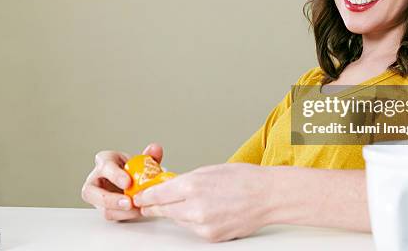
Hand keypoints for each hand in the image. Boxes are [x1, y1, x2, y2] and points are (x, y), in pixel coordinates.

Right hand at [81, 143, 163, 220]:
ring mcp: (97, 196)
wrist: (133, 180)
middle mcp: (95, 179)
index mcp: (104, 161)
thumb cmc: (133, 168)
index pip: (104, 167)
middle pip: (90, 192)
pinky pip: (112, 215)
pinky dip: (125, 216)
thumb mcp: (140, 159)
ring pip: (101, 208)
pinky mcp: (105, 209)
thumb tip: (155, 149)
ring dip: (120, 211)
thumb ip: (149, 155)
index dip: (115, 175)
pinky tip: (137, 212)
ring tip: (136, 209)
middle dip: (110, 199)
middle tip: (128, 202)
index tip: (128, 182)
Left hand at [133, 163, 272, 241]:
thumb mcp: (209, 171)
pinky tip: (206, 210)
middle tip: (149, 204)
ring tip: (190, 202)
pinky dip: (193, 221)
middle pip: (163, 210)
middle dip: (156, 206)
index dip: (145, 196)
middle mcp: (194, 207)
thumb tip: (167, 186)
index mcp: (192, 186)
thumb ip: (185, 180)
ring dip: (177, 212)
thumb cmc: (243, 179)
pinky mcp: (211, 236)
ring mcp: (202, 225)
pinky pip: (193, 229)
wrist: (268, 196)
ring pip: (178, 220)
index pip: (157, 195)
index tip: (139, 196)